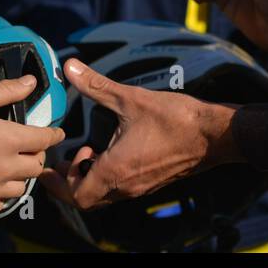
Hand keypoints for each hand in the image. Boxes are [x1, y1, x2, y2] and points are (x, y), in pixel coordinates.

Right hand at [0, 75, 64, 214]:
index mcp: (9, 139)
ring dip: (22, 176)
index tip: (57, 132)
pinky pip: (1, 204)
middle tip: (29, 147)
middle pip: (37, 165)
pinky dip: (3, 194)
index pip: (45, 139)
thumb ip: (6, 90)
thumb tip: (32, 81)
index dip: (54, 134)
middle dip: (37, 154)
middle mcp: (5, 167)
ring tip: (12, 166)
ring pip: (22, 187)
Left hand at [39, 59, 237, 211]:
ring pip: (104, 196)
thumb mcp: (131, 98)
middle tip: (64, 159)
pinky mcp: (152, 183)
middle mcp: (126, 186)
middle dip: (70, 182)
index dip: (59, 183)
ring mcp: (141, 187)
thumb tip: (70, 67)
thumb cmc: (176, 119)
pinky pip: (120, 190)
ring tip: (86, 152)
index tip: (53, 163)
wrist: (214, 135)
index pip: (76, 195)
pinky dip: (107, 177)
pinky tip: (110, 152)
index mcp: (116, 170)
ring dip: (89, 179)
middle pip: (86, 200)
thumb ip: (96, 85)